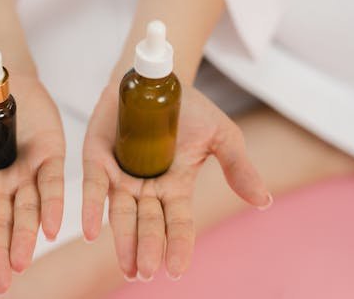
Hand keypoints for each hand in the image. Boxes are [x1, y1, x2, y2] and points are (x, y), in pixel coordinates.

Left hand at [82, 83, 270, 280]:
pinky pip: (94, 188)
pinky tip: (89, 231)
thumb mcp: (221, 136)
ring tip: (127, 267)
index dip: (178, 245)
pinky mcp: (98, 159)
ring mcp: (121, 175)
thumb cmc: (191, 110)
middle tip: (145, 272)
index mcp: (177, 186)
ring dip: (123, 240)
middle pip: (148, 223)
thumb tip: (264, 201)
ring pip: (121, 214)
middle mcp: (147, 188)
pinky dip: (91, 209)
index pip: (179, 223)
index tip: (176, 270)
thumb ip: (237, 167)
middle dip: (147, 247)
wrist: (159, 81)